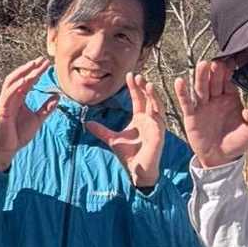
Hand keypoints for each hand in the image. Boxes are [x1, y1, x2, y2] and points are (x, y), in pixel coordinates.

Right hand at [0, 57, 56, 171]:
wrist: (8, 148)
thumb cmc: (19, 134)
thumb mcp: (37, 119)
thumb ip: (46, 108)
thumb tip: (57, 96)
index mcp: (18, 98)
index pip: (27, 81)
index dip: (36, 71)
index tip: (46, 64)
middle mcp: (11, 98)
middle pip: (19, 77)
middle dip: (30, 68)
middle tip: (42, 60)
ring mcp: (5, 103)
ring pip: (12, 83)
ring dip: (23, 73)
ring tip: (33, 66)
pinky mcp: (2, 110)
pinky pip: (8, 96)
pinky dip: (15, 87)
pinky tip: (24, 81)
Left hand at [85, 72, 165, 188]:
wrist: (137, 171)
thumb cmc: (129, 155)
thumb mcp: (112, 139)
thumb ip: (101, 130)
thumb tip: (87, 123)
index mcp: (140, 118)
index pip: (138, 98)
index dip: (134, 87)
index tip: (129, 75)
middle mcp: (149, 119)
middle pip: (148, 98)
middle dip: (143, 87)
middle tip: (137, 76)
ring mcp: (156, 126)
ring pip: (157, 106)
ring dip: (153, 95)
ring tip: (148, 84)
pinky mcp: (160, 134)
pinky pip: (160, 119)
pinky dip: (158, 110)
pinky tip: (154, 103)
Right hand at [176, 59, 247, 168]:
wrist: (220, 159)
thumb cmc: (237, 143)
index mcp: (231, 98)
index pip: (229, 81)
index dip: (229, 72)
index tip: (231, 61)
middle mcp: (216, 99)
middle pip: (214, 81)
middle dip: (215, 71)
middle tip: (217, 62)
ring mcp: (203, 106)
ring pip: (201, 88)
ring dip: (201, 76)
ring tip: (202, 65)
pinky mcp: (191, 116)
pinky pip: (186, 102)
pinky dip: (182, 92)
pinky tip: (180, 81)